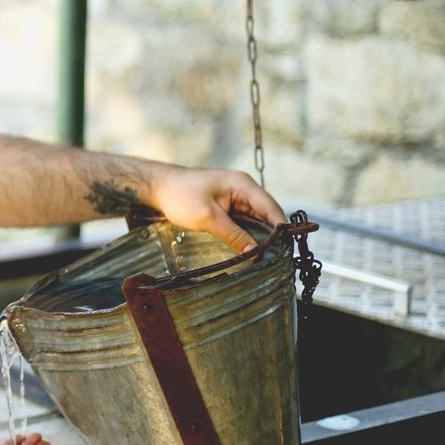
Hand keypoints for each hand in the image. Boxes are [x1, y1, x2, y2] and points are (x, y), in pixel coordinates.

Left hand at [150, 167, 285, 253]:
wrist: (158, 187)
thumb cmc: (180, 196)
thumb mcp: (207, 217)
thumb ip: (233, 234)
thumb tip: (255, 253)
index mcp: (243, 185)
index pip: (271, 208)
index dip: (281, 229)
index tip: (286, 250)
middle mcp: (245, 190)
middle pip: (268, 216)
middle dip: (274, 236)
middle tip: (278, 259)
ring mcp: (237, 198)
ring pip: (258, 221)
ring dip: (261, 237)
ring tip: (267, 258)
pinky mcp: (229, 207)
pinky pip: (245, 223)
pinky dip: (249, 236)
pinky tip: (251, 251)